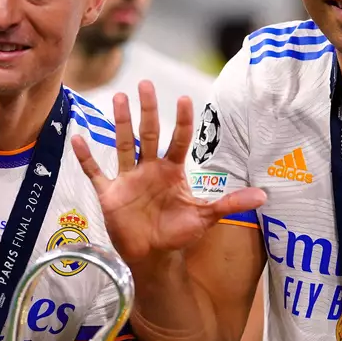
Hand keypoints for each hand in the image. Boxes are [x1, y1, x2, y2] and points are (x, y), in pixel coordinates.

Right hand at [72, 81, 264, 263]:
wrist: (153, 256)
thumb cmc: (178, 233)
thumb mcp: (205, 217)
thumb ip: (230, 203)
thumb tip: (264, 197)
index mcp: (172, 171)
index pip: (178, 140)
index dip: (181, 121)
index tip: (184, 99)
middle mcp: (149, 169)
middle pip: (147, 134)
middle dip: (146, 110)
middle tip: (145, 84)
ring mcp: (128, 179)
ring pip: (123, 145)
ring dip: (120, 123)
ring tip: (118, 97)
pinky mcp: (109, 193)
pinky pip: (95, 172)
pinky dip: (86, 158)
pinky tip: (78, 138)